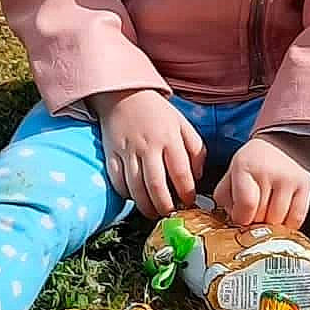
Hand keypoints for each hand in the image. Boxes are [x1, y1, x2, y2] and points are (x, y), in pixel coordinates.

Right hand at [91, 88, 205, 219]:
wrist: (123, 95)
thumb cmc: (157, 113)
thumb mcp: (183, 124)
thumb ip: (196, 149)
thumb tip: (198, 176)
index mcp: (169, 138)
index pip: (181, 173)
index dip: (186, 193)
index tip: (189, 202)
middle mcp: (148, 146)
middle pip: (156, 185)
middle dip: (165, 206)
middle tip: (170, 214)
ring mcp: (127, 152)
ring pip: (136, 188)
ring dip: (146, 206)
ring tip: (154, 212)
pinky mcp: (111, 155)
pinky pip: (117, 182)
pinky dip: (126, 194)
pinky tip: (136, 197)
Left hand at [214, 131, 309, 230]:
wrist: (282, 143)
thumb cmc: (254, 163)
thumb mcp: (231, 173)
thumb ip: (224, 197)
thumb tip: (232, 218)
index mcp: (245, 166)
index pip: (246, 205)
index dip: (241, 219)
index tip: (241, 217)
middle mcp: (268, 171)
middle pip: (261, 216)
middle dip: (254, 221)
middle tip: (254, 212)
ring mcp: (289, 179)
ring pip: (278, 221)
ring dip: (271, 224)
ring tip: (267, 211)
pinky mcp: (305, 186)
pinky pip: (296, 219)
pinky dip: (287, 224)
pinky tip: (281, 215)